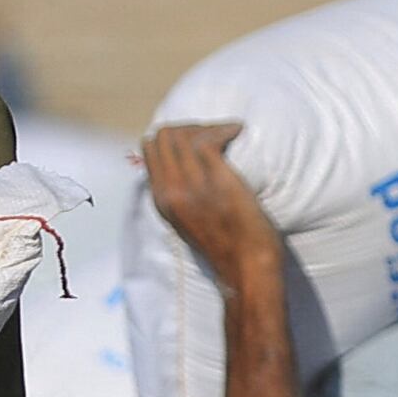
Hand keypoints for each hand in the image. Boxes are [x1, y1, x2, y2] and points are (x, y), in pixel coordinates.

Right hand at [140, 121, 287, 294]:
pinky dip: (225, 128)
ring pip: (184, 133)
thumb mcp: (189, 223)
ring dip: (209, 126)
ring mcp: (191, 185)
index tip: (198, 141)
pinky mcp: (216, 180)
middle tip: (215, 135)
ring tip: (229, 132)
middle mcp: (170, 191)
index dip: (174, 138)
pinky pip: (208, 139)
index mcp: (161, 201)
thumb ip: (182, 197)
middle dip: (189, 127)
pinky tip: (238, 131)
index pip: (151, 149)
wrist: (246, 269)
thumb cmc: (228, 249)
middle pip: (164, 135)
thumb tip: (186, 169)